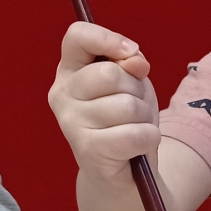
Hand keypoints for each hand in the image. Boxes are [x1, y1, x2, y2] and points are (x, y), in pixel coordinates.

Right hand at [47, 22, 159, 183]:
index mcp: (69, 71)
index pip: (77, 36)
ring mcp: (71, 124)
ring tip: (134, 127)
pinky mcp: (87, 151)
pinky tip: (139, 145)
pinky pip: (134, 134)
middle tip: (133, 107)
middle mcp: (62, 95)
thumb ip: (131, 64)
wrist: (124, 174)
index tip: (130, 52)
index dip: (107, 38)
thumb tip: (134, 61)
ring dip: (144, 117)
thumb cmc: (125, 121)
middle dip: (135, 89)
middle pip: (110, 74)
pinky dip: (148, 138)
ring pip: (126, 106)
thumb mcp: (132, 83)